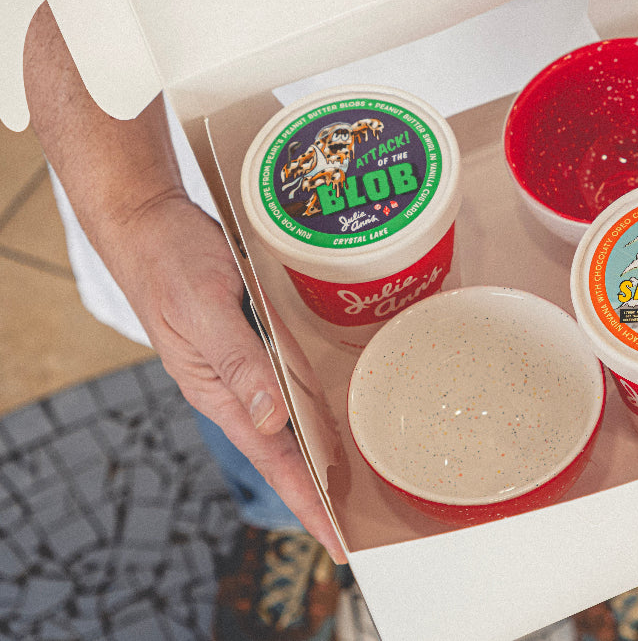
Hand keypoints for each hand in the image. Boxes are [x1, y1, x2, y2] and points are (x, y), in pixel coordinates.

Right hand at [108, 192, 346, 562]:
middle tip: (359, 518)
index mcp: (220, 391)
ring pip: (292, 415)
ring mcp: (244, 364)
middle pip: (287, 448)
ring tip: (357, 477)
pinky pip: (289, 379)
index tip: (336, 541)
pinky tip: (336, 406)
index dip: (306, 502)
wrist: (150, 223)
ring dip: (321, 447)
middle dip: (320, 486)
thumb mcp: (205, 309)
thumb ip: (239, 363)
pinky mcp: (253, 339)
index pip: (273, 461)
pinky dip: (313, 400)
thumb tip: (272, 423)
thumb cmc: (171, 263)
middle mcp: (236, 385)